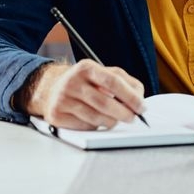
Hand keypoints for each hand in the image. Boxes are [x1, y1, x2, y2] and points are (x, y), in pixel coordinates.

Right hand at [22, 60, 145, 129]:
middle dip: (124, 113)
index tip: (141, 106)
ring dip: (111, 122)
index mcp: (86, 67)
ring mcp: (62, 99)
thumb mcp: (102, 73)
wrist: (52, 89)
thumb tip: (139, 96)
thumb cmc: (84, 82)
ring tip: (115, 119)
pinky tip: (96, 120)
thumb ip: (124, 81)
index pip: (113, 81)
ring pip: (96, 118)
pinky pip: (84, 126)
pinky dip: (95, 126)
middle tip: (133, 118)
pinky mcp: (57, 115)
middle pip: (105, 103)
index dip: (130, 96)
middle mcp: (72, 82)